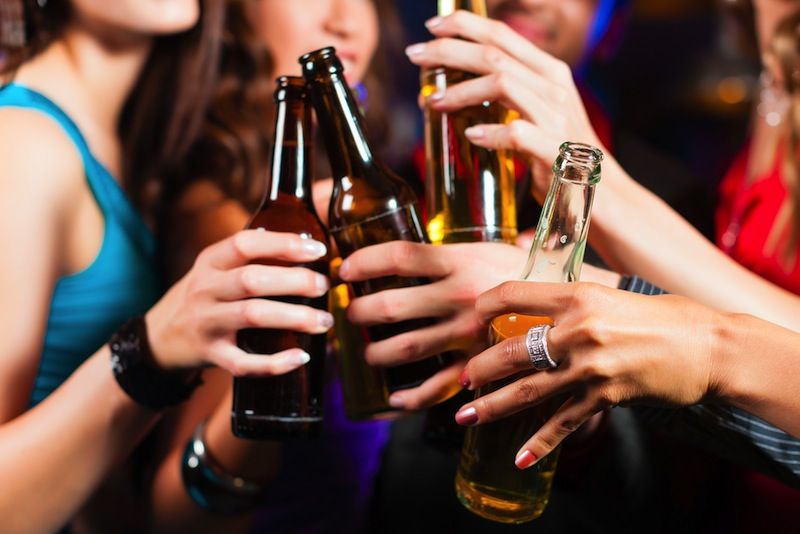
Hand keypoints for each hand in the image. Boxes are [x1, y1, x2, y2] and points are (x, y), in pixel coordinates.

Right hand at [146, 230, 331, 375]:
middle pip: (252, 280)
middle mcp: (205, 289)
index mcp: (210, 261)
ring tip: (324, 321)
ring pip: (252, 316)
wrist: (159, 338)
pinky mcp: (211, 355)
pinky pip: (244, 362)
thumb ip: (251, 256)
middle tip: (324, 286)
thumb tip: (307, 245)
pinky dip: (274, 363)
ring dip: (294, 317)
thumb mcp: (216, 269)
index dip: (283, 244)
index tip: (318, 250)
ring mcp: (206, 323)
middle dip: (295, 281)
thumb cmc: (205, 296)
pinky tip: (300, 357)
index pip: (245, 244)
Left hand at [339, 241, 525, 408]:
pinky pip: (437, 386)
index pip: (401, 256)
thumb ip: (450, 255)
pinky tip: (394, 399)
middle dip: (360, 313)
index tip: (344, 270)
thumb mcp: (488, 251)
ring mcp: (468, 334)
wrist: (576, 304)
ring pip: (406, 348)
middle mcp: (460, 297)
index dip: (366, 261)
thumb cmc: (528, 272)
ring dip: (376, 354)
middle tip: (351, 315)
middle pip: (392, 305)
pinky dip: (411, 398)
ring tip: (367, 354)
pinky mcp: (480, 364)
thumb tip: (408, 255)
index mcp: (461, 262)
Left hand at [406, 10, 604, 198]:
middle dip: (448, 50)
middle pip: (494, 53)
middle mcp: (554, 87)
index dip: (463, 26)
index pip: (502, 35)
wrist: (605, 196)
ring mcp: (558, 118)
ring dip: (460, 90)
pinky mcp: (558, 152)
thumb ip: (504, 100)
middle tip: (415, 56)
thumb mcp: (537, 116)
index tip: (430, 29)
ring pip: (502, 84)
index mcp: (549, 73)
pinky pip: (518, 133)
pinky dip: (491, 132)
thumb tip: (448, 93)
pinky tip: (471, 136)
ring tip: (432, 102)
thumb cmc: (562, 157)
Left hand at [456, 281, 718, 467]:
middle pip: (511, 350)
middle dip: (479, 368)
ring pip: (529, 390)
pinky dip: (540, 443)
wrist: (708, 345)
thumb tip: (532, 302)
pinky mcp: (606, 396)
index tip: (470, 320)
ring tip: (466, 416)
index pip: (512, 294)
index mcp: (576, 296)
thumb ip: (570, 300)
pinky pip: (564, 423)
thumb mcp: (608, 294)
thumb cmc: (659, 316)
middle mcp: (579, 329)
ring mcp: (591, 366)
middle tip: (461, 379)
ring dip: (494, 406)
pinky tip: (519, 456)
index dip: (483, 307)